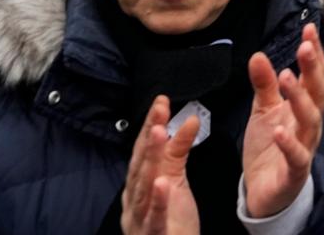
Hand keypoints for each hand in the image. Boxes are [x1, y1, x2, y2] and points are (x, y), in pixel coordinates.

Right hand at [122, 96, 201, 234]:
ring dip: (150, 158)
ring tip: (158, 133)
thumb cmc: (170, 221)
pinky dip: (157, 200)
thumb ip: (177, 152)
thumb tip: (189, 120)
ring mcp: (140, 218)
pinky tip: (162, 182)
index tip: (161, 101)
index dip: (150, 125)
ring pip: (144, 186)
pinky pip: (154, 218)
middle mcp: (135, 199)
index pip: (143, 150)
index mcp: (138, 185)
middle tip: (159, 109)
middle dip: (148, 136)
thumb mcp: (174, 181)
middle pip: (140, 163)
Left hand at [242, 25, 323, 219]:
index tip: (309, 29)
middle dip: (312, 69)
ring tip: (286, 78)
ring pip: (310, 119)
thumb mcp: (263, 111)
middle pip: (317, 92)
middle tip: (304, 46)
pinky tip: (281, 130)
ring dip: (300, 98)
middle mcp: (309, 123)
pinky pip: (297, 156)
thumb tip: (258, 55)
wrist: (265, 192)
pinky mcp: (295, 170)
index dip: (314, 53)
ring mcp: (305, 146)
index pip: (313, 75)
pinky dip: (290, 143)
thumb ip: (263, 84)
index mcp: (303, 106)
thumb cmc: (270, 147)